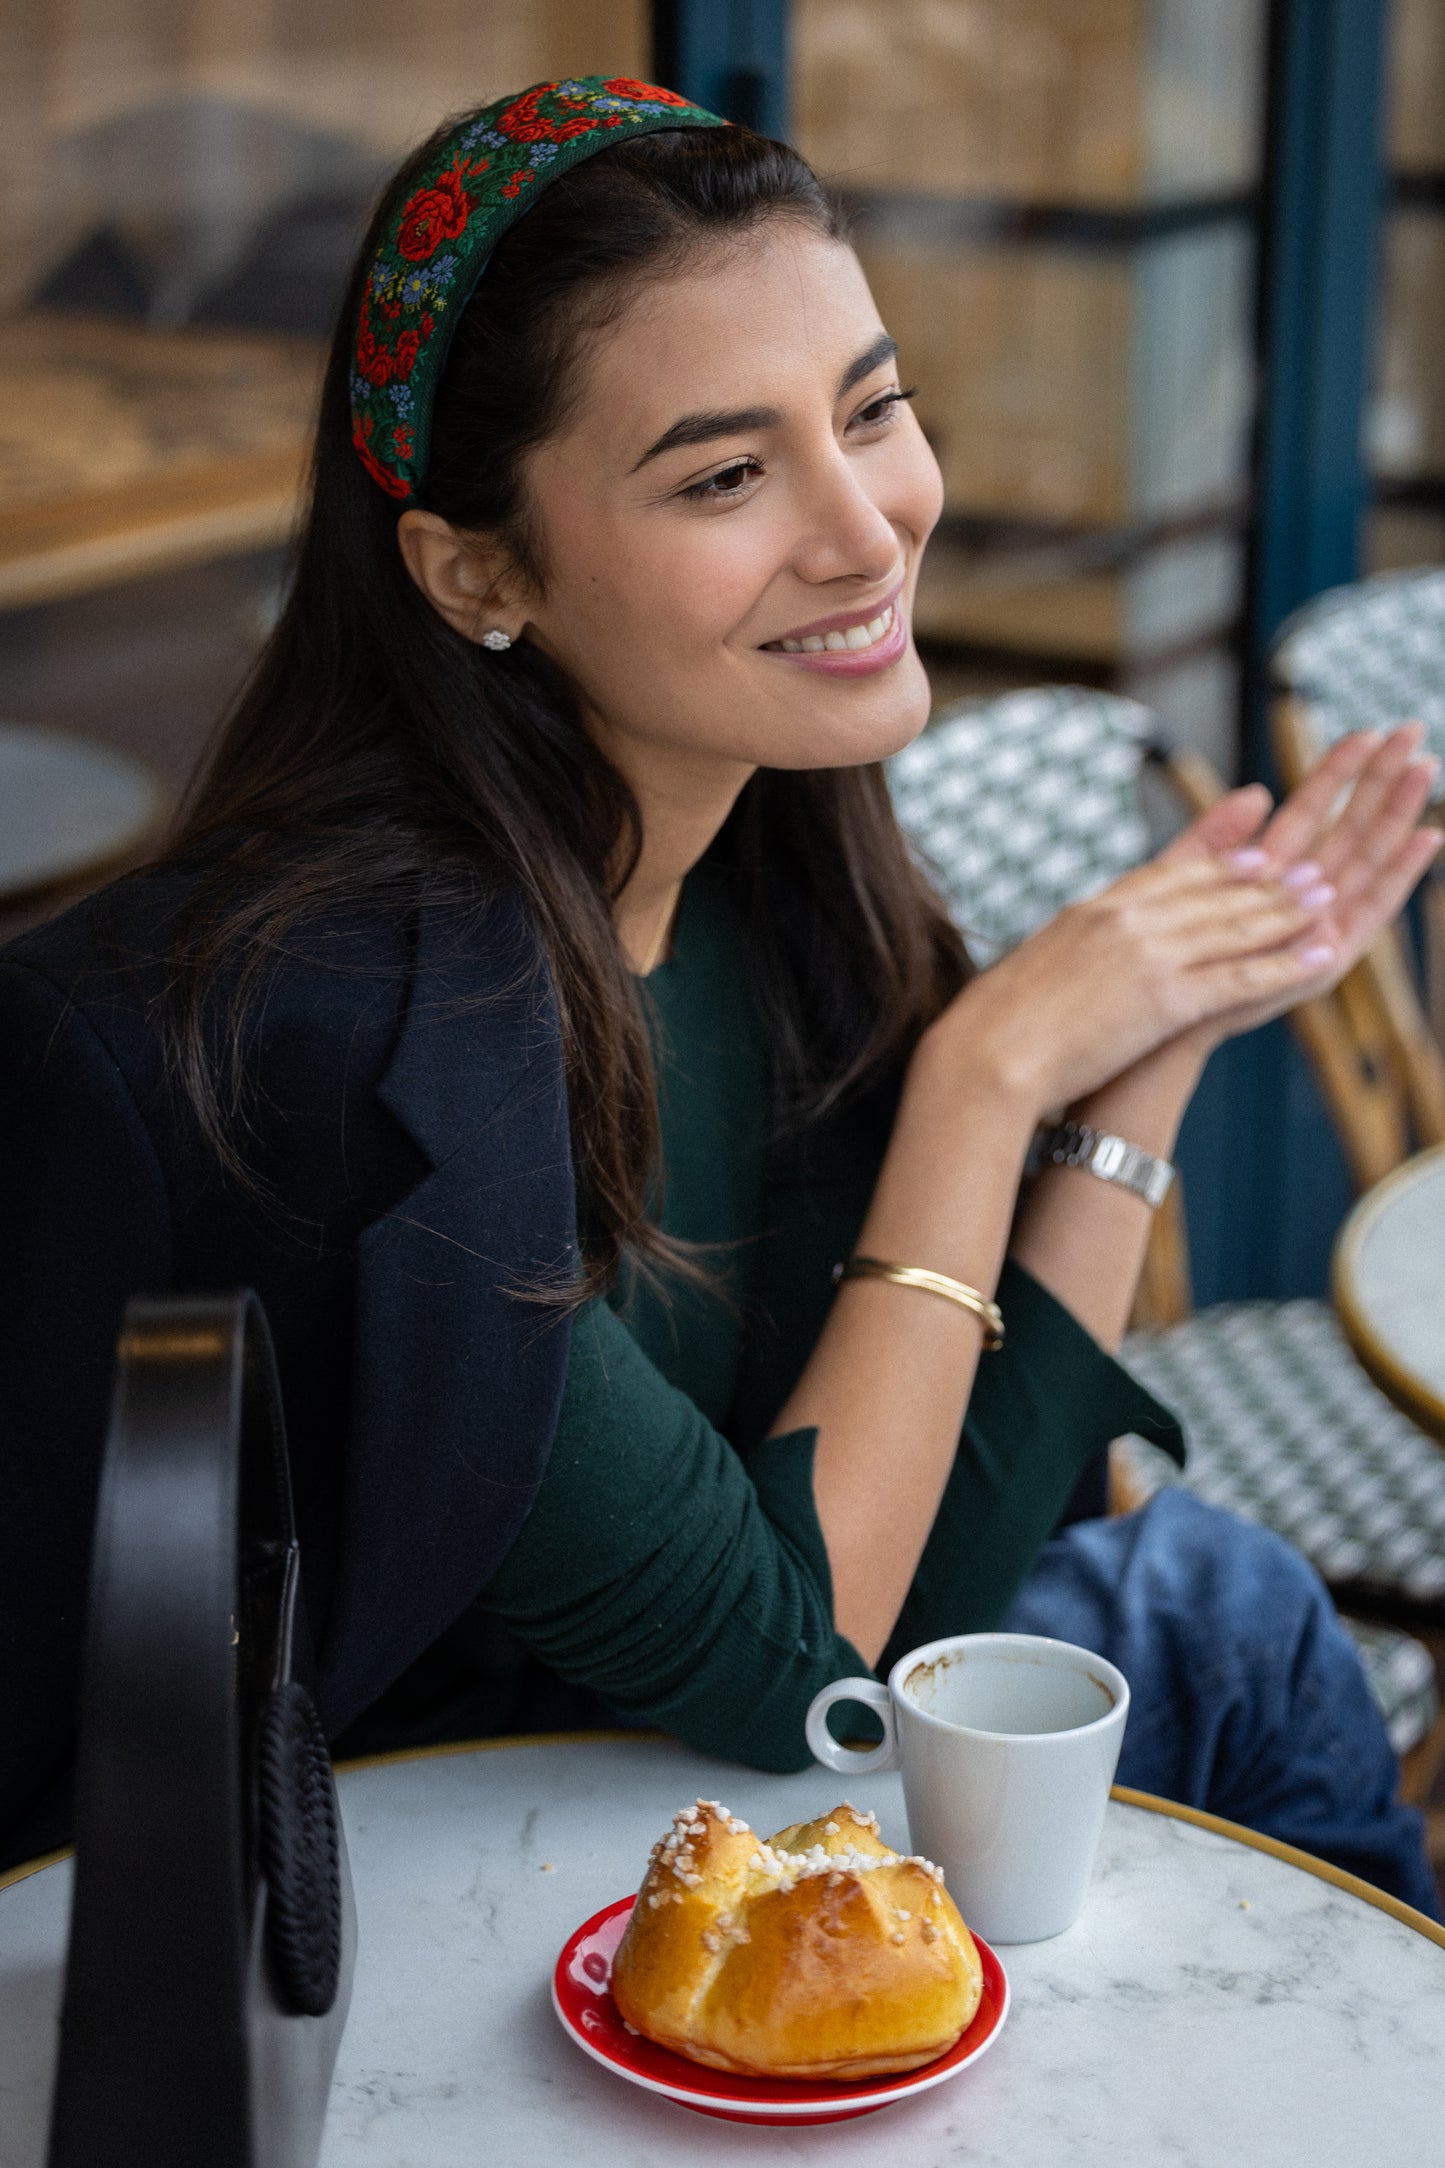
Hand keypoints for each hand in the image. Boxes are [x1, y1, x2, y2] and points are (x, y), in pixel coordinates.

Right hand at [926, 843, 1337, 1115]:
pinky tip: (1317, 957)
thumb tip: (1076, 958)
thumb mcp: (1037, 967)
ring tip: (1327, 899)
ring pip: (1235, 926)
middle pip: (1212, 893)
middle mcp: (1125, 919)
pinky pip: (1238, 976)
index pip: (1169, 875)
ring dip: (1287, 912)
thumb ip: (1071, 950)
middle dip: (1268, 882)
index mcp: (1092, 909)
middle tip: (1312, 870)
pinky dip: (1283, 965)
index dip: (1221, 863)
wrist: (988, 1056)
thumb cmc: (997, 1025)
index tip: (1256, 854)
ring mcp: (1148, 955)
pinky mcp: (1165, 999)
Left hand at [1158, 724, 1441, 1051]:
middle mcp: (1300, 897)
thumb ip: (1215, 837)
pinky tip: (1428, 837)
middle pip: (1350, 826)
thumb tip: (1258, 790)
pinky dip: (1402, 872)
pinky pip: (1374, 908)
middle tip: (1413, 727)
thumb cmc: (1162, 962)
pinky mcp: (1327, 958)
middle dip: (1382, 778)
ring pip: (1367, 857)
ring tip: (1426, 766)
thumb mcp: (1180, 883)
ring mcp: (1318, 926)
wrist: (1158, 1030)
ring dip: (1399, 812)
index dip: (1338, 770)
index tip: (1367, 728)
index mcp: (1268, 874)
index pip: (1312, 809)